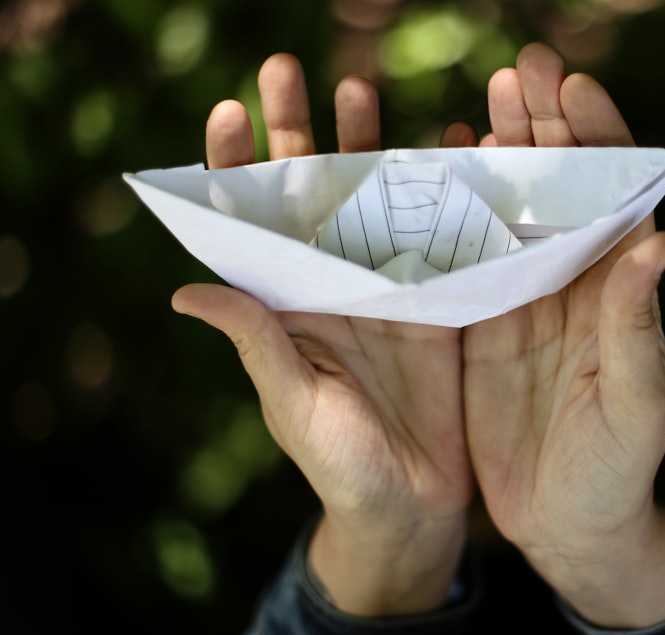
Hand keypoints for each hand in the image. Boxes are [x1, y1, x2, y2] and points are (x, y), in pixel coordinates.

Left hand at [173, 55, 472, 614]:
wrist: (414, 511)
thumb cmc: (341, 467)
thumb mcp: (294, 406)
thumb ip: (256, 344)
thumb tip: (186, 293)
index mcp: (294, 307)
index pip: (257, 224)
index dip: (237, 168)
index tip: (229, 112)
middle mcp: (339, 287)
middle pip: (316, 196)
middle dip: (303, 133)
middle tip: (293, 72)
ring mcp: (395, 292)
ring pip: (378, 203)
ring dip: (371, 148)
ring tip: (366, 93)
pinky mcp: (448, 305)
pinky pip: (447, 238)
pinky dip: (452, 193)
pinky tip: (456, 150)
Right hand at [461, 44, 664, 627]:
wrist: (570, 526)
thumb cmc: (619, 469)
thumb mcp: (637, 400)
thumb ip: (640, 325)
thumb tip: (663, 240)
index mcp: (616, 290)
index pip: (615, 195)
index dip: (599, 138)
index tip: (574, 89)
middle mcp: (570, 282)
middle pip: (558, 187)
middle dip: (543, 126)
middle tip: (518, 72)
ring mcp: (521, 301)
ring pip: (507, 212)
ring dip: (494, 158)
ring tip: (476, 109)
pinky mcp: (478, 327)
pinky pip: (461, 259)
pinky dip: (450, 216)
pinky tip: (433, 180)